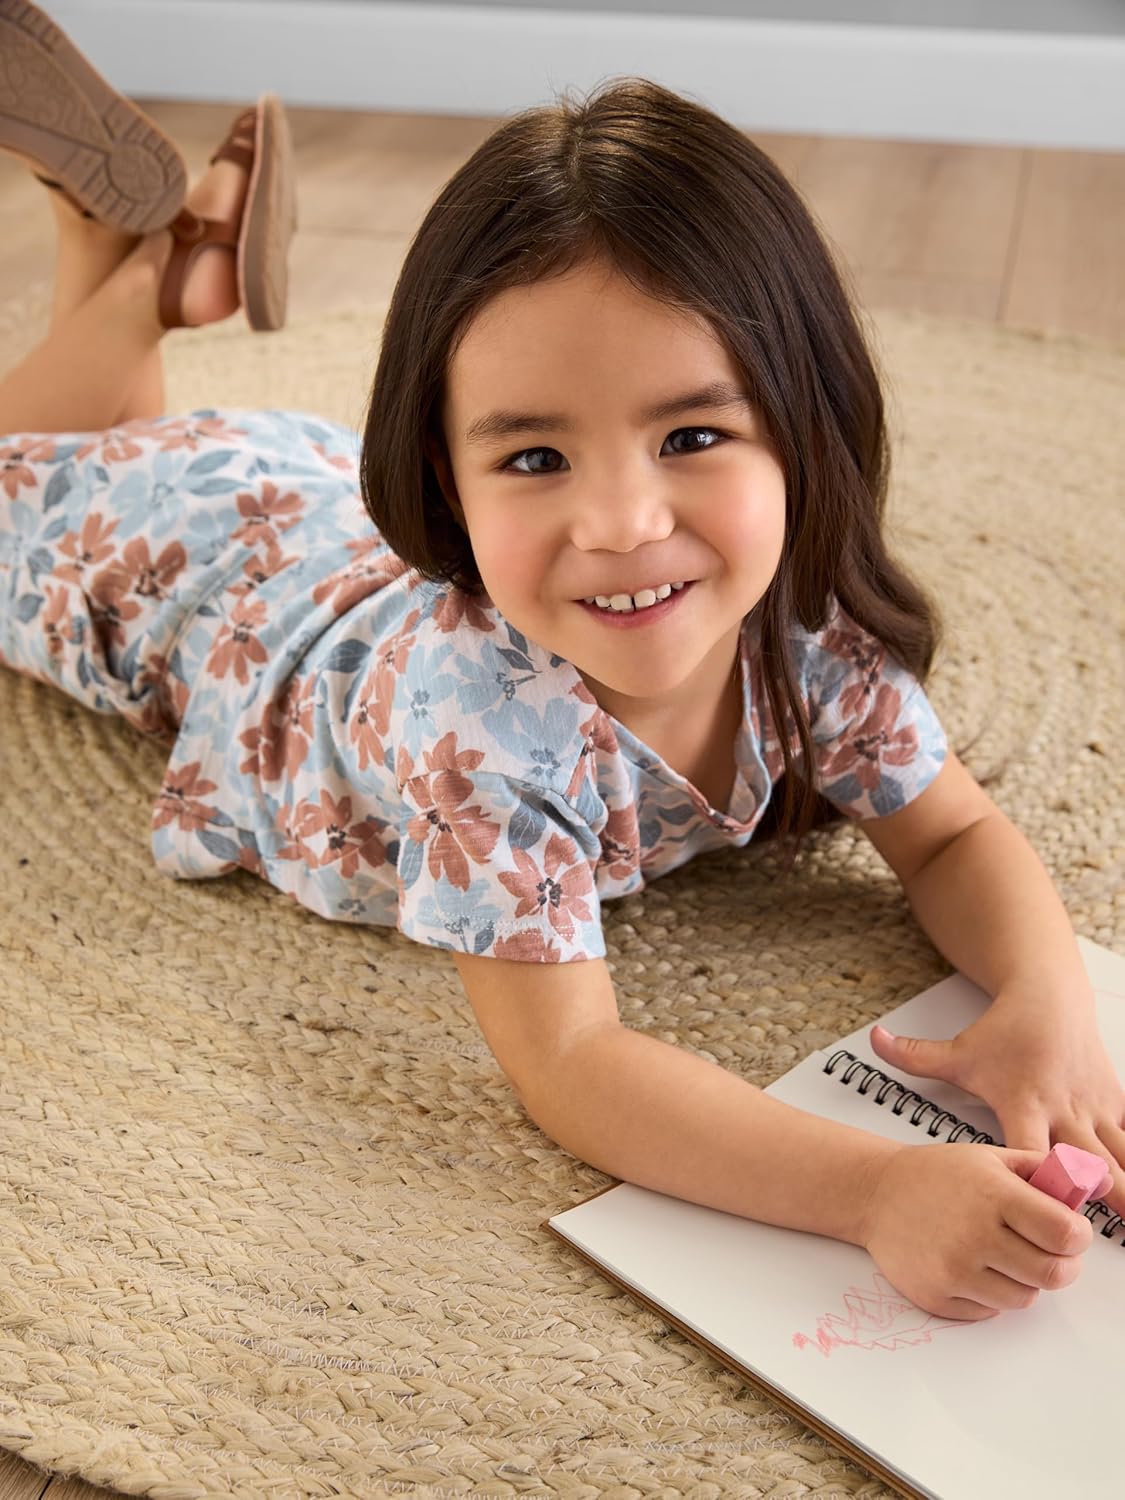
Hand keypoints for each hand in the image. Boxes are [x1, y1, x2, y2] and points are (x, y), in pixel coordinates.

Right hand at [861, 1141, 1097, 1319]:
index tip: (1070, 1231)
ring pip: (1025, 1298)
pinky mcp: (937, 1298)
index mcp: (992, 1195)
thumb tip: (1094, 1182)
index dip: (1078, 1236)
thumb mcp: (991, 1158)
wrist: (876, 1194)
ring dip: (1024, 1280)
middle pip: (1053, 1275)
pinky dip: (991, 1293)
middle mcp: (974, 1236)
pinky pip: (990, 1311)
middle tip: (1047, 1249)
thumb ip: (1044, 1172)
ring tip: (1004, 1254)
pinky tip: (973, 1265)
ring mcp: (953, 1271)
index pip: (1065, 1235)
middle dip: (1060, 1263)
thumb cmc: (937, 1175)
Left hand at [869, 984, 1124, 1215]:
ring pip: (1122, 1156)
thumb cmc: (1004, 1032)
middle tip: (1095, 1238)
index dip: (1037, 1185)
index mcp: (1023, 1104)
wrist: (1050, 996)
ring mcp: (1094, 1108)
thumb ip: (915, 1056)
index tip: (1041, 1217)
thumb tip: (872, 1040)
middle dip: (1099, 1201)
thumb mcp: (959, 1049)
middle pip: (1089, 1164)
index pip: (1031, 1151)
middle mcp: (1063, 1110)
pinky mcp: (1115, 1103)